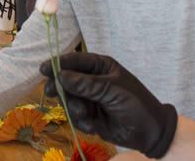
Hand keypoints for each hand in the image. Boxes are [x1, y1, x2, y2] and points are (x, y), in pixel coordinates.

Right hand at [40, 52, 178, 158]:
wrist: (150, 133)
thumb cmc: (136, 103)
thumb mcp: (112, 90)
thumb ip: (85, 84)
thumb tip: (60, 76)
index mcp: (100, 66)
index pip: (74, 60)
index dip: (58, 64)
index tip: (44, 69)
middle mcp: (91, 80)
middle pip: (65, 79)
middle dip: (60, 87)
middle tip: (53, 93)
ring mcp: (89, 98)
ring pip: (67, 99)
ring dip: (73, 108)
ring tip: (85, 114)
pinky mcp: (88, 115)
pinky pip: (74, 115)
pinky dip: (80, 121)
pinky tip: (93, 125)